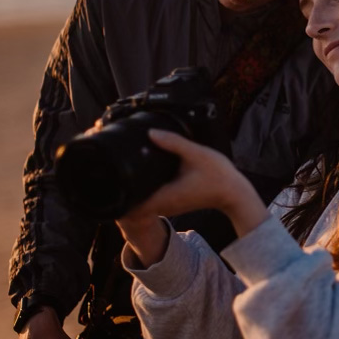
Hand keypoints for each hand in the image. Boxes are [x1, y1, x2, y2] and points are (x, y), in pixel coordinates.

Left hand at [117, 129, 266, 264]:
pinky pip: (148, 196)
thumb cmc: (218, 176)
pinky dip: (140, 187)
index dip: (113, 196)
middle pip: (129, 203)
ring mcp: (167, 205)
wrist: (234, 193)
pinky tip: (139, 171)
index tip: (103, 181)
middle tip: (105, 167)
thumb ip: (173, 142)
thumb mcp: (196, 154)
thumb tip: (150, 132)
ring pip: (138, 200)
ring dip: (127, 188)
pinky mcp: (171, 201)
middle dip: (115, 189)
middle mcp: (163, 205)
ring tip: (118, 167)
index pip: (129, 206)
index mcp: (164, 196)